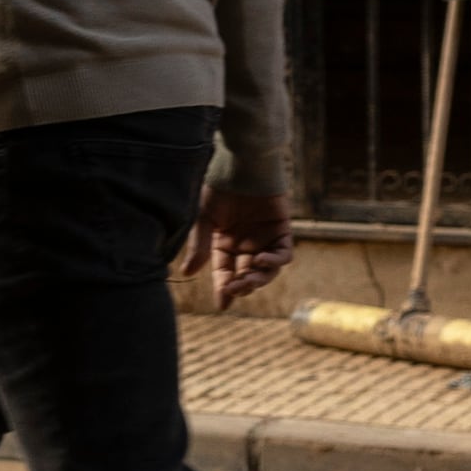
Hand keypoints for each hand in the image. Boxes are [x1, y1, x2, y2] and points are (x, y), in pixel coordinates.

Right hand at [183, 189, 292, 306]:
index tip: (222, 304)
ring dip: (258, 279)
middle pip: (246, 275)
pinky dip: (275, 261)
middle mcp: (245, 245)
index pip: (224, 272)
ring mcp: (265, 239)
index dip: (224, 289)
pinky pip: (283, 254)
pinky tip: (261, 260)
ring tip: (248, 280)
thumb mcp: (204, 220)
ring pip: (267, 270)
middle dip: (242, 286)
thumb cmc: (219, 188)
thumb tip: (187, 274)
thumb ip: (199, 246)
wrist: (241, 166)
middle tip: (235, 289)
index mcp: (224, 244)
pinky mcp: (281, 230)